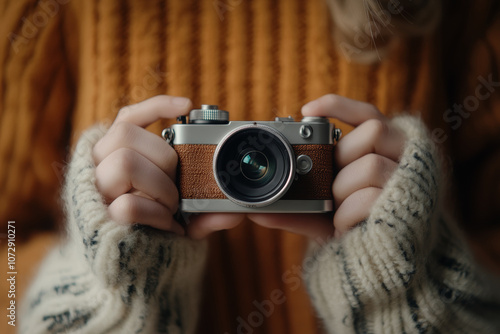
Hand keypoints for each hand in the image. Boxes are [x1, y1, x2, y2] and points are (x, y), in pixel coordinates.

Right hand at [93, 95, 244, 237]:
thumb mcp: (182, 214)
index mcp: (115, 156)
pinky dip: (157, 214)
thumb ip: (204, 209)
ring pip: (124, 162)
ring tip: (171, 206)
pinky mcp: (98, 219)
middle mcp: (97, 167)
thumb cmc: (155, 230)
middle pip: (125, 135)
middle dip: (163, 157)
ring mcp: (95, 192)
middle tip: (177, 184)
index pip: (127, 117)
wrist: (131, 268)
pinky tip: (168, 225)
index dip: (155, 107)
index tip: (186, 105)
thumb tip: (235, 213)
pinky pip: (128, 204)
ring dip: (160, 185)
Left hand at [248, 94, 405, 239]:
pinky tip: (345, 226)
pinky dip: (347, 214)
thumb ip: (296, 207)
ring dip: (343, 192)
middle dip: (342, 159)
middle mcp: (406, 158)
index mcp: (385, 150)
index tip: (306, 110)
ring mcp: (412, 181)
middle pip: (373, 132)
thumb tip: (256, 213)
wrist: (383, 262)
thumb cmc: (355, 227)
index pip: (368, 114)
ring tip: (341, 210)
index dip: (340, 106)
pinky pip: (369, 198)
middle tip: (333, 186)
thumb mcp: (324, 213)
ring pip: (369, 166)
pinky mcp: (409, 207)